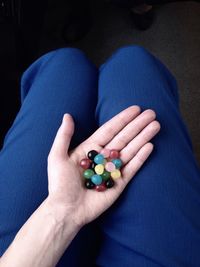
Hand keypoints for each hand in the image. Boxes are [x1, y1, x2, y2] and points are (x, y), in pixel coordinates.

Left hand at [47, 106, 159, 227]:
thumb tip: (68, 115)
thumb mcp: (57, 156)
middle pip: (124, 138)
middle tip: (152, 114)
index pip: (109, 130)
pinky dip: (141, 157)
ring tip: (155, 126)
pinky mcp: (119, 183)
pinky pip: (132, 168)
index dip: (122, 119)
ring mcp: (112, 170)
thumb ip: (64, 135)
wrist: (66, 210)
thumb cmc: (59, 184)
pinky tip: (149, 146)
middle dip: (137, 125)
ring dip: (143, 137)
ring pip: (130, 150)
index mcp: (90, 149)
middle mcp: (103, 157)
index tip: (135, 109)